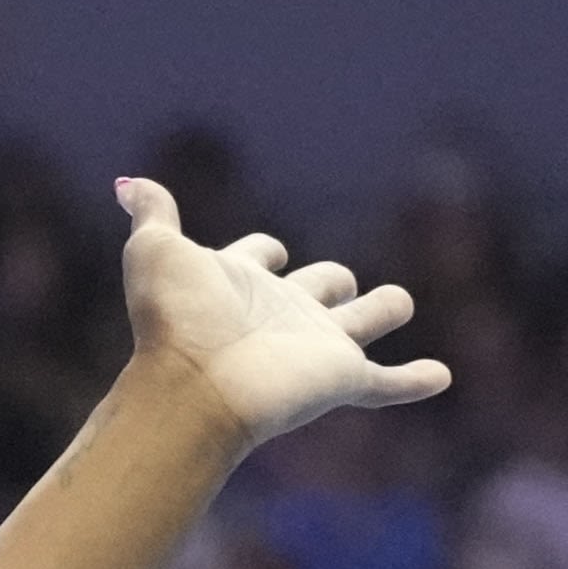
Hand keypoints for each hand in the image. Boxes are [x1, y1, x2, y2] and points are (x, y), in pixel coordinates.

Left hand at [113, 175, 449, 444]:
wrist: (196, 386)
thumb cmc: (174, 319)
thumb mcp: (156, 252)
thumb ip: (152, 212)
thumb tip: (126, 183)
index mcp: (239, 284)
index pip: (258, 256)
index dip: (260, 251)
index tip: (266, 251)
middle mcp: (280, 313)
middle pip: (320, 287)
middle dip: (330, 280)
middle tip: (339, 281)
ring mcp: (314, 348)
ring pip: (362, 323)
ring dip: (382, 310)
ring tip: (399, 305)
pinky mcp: (340, 379)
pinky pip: (386, 383)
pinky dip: (415, 380)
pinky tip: (441, 377)